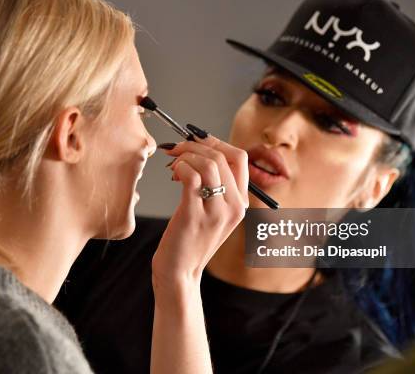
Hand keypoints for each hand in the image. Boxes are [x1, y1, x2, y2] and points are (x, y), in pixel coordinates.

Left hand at [151, 129, 248, 296]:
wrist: (179, 273)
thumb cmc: (190, 239)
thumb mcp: (212, 213)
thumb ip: (214, 186)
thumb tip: (200, 150)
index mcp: (241, 203)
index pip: (240, 157)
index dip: (216, 142)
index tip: (196, 140)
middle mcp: (234, 207)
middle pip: (223, 156)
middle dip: (195, 145)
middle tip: (176, 149)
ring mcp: (216, 213)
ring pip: (209, 164)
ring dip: (186, 156)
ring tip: (173, 166)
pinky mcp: (195, 216)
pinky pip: (192, 177)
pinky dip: (180, 168)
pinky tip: (173, 175)